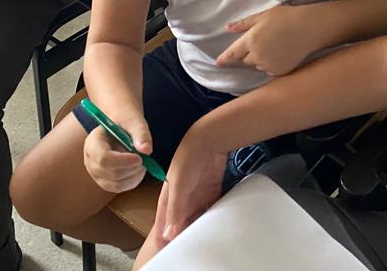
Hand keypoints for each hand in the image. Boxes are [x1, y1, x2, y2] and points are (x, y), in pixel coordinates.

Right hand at [83, 116, 152, 193]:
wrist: (121, 126)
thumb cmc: (126, 122)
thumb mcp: (134, 121)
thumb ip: (141, 133)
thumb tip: (147, 150)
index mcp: (93, 142)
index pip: (103, 158)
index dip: (123, 161)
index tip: (140, 158)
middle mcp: (90, 160)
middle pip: (109, 173)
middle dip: (131, 169)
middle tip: (145, 159)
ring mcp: (95, 173)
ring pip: (115, 184)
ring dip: (134, 176)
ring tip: (143, 162)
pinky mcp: (104, 181)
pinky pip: (119, 188)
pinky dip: (133, 182)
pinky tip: (139, 169)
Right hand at [153, 129, 228, 244]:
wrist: (210, 138)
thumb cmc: (188, 158)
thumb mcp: (178, 185)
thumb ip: (175, 209)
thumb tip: (168, 235)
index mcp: (169, 199)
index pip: (167, 224)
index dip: (170, 236)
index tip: (176, 248)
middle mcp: (183, 199)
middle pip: (184, 222)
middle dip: (188, 233)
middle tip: (195, 245)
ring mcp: (198, 196)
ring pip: (199, 217)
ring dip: (203, 225)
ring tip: (208, 238)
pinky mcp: (213, 191)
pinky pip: (214, 209)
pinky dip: (216, 216)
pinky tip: (219, 225)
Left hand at [215, 5, 313, 76]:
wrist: (309, 28)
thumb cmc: (285, 17)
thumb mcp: (262, 16)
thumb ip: (243, 24)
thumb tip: (228, 28)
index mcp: (250, 41)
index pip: (233, 53)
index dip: (224, 59)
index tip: (218, 63)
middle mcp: (257, 56)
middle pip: (246, 60)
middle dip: (249, 53)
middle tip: (263, 41)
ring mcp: (269, 65)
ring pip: (258, 65)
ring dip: (260, 59)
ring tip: (274, 45)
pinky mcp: (280, 71)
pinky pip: (270, 70)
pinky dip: (272, 64)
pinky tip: (281, 53)